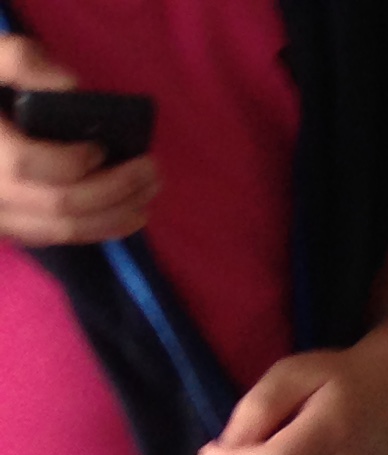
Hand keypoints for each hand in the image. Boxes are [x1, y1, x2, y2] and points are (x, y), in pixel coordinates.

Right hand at [0, 37, 157, 245]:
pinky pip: (56, 237)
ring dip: (115, 215)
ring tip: (149, 194)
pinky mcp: (10, 226)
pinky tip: (129, 215)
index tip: (102, 148)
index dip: (72, 162)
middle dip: (115, 190)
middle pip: (60, 204)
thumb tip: (70, 85)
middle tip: (151, 170)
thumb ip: (21, 61)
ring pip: (63, 229)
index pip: (29, 165)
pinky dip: (97, 229)